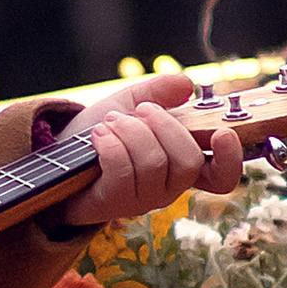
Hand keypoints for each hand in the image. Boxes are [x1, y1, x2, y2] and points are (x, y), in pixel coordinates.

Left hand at [55, 69, 242, 228]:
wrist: (56, 159)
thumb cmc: (98, 135)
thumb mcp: (128, 104)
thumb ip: (157, 92)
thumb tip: (186, 84)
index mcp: (180, 166)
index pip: (222, 177)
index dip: (230, 159)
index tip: (222, 133)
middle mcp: (166, 188)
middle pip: (186, 161)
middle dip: (162, 126)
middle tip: (137, 112)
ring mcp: (140, 200)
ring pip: (153, 162)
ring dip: (130, 131)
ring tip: (110, 122)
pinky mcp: (112, 204)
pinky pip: (123, 172)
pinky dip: (111, 144)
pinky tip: (98, 135)